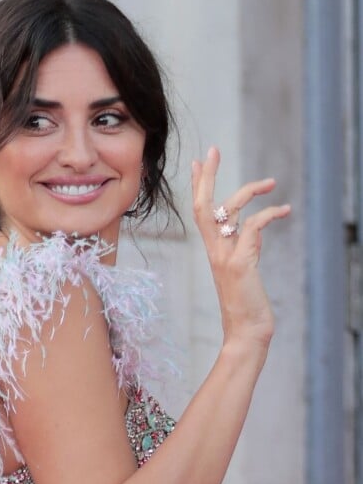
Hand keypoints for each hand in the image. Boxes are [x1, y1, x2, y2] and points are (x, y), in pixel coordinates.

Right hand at [191, 147, 290, 348]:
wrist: (246, 332)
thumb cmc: (245, 304)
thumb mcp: (242, 268)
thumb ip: (245, 246)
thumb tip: (252, 228)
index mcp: (212, 250)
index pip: (200, 211)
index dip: (199, 186)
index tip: (200, 163)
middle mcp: (214, 250)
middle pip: (202, 206)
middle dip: (207, 177)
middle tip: (213, 151)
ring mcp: (225, 256)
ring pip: (226, 212)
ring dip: (249, 191)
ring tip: (271, 182)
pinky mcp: (240, 264)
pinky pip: (252, 229)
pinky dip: (268, 215)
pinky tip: (284, 210)